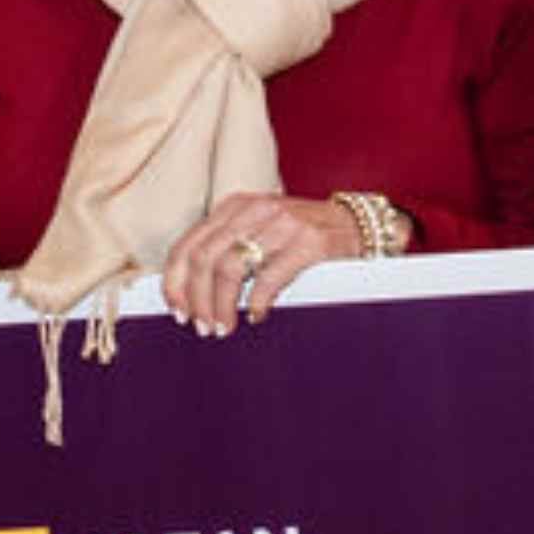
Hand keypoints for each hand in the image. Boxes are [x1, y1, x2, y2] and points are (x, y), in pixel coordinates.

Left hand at [157, 190, 355, 338]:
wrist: (358, 226)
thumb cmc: (302, 236)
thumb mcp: (259, 231)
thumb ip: (227, 249)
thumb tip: (188, 293)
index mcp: (236, 206)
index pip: (189, 245)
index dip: (175, 283)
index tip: (177, 310)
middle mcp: (256, 209)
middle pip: (205, 259)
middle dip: (198, 300)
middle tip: (202, 327)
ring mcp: (284, 223)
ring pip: (231, 268)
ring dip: (222, 305)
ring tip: (224, 327)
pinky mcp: (309, 241)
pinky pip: (269, 277)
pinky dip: (256, 302)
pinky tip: (257, 314)